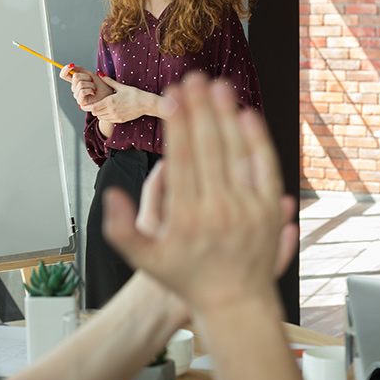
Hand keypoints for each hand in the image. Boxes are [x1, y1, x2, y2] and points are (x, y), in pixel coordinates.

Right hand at [59, 64, 113, 108]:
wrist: (107, 95)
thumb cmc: (100, 86)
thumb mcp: (90, 75)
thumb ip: (80, 70)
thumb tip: (71, 66)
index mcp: (75, 81)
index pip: (64, 75)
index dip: (65, 69)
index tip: (71, 65)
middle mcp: (74, 88)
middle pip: (75, 76)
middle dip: (86, 76)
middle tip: (92, 81)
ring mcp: (76, 95)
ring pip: (80, 83)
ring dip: (91, 84)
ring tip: (94, 88)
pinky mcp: (80, 101)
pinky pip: (82, 91)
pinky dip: (90, 90)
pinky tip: (93, 92)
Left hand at [89, 75, 159, 122]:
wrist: (146, 104)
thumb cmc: (134, 94)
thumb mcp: (121, 86)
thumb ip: (109, 81)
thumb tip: (100, 74)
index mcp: (110, 101)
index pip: (93, 107)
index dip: (86, 106)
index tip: (82, 104)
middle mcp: (111, 110)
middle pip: (95, 113)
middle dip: (92, 109)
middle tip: (92, 104)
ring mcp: (116, 116)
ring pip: (101, 118)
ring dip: (98, 113)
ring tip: (101, 107)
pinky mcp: (120, 120)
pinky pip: (108, 120)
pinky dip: (105, 116)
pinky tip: (109, 110)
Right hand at [102, 72, 297, 314]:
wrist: (234, 301)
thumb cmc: (185, 275)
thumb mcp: (142, 259)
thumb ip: (119, 228)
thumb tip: (111, 193)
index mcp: (186, 218)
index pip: (182, 160)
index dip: (178, 125)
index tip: (174, 96)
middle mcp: (218, 210)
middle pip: (209, 148)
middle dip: (200, 109)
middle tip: (193, 78)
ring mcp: (248, 209)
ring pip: (237, 152)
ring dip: (227, 115)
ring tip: (218, 85)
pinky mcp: (268, 209)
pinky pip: (265, 168)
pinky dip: (257, 140)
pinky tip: (248, 115)